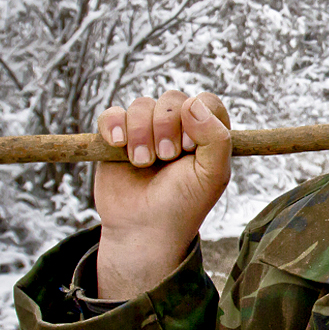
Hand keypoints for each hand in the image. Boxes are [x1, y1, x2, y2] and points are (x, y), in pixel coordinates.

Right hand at [94, 91, 231, 298]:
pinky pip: (112, 114)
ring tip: (142, 162)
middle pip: (172, 100)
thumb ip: (216, 138)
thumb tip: (192, 103)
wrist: (143, 229)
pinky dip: (114, 125)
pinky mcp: (117, 139)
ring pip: (141, 105)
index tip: (188, 147)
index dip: (196, 118)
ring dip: (141, 133)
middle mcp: (177, 128)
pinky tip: (118, 144)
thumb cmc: (183, 204)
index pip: (206, 101)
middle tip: (166, 158)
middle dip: (166, 127)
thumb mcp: (212, 175)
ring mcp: (146, 131)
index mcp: (206, 134)